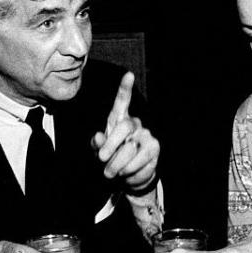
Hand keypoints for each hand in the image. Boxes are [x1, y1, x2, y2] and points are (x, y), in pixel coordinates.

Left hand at [91, 72, 159, 191]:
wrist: (127, 177)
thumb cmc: (110, 159)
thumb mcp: (98, 151)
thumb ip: (96, 144)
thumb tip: (98, 137)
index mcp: (119, 120)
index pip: (122, 102)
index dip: (125, 88)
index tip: (128, 75)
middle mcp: (136, 124)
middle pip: (124, 127)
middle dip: (110, 145)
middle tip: (101, 159)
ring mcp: (147, 135)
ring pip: (130, 149)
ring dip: (117, 165)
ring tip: (113, 171)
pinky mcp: (154, 149)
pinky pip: (138, 162)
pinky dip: (128, 173)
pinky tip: (127, 174)